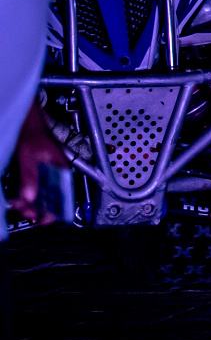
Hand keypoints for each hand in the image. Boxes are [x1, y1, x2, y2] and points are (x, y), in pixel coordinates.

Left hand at [9, 102, 66, 224]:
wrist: (27, 120)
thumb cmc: (33, 132)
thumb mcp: (29, 155)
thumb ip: (31, 175)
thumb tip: (30, 196)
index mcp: (62, 168)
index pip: (64, 194)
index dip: (56, 209)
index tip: (45, 219)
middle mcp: (56, 173)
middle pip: (51, 198)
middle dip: (38, 208)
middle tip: (26, 213)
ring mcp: (46, 173)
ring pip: (41, 195)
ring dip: (30, 203)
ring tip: (18, 206)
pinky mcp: (37, 173)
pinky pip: (34, 190)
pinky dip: (26, 196)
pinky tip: (17, 199)